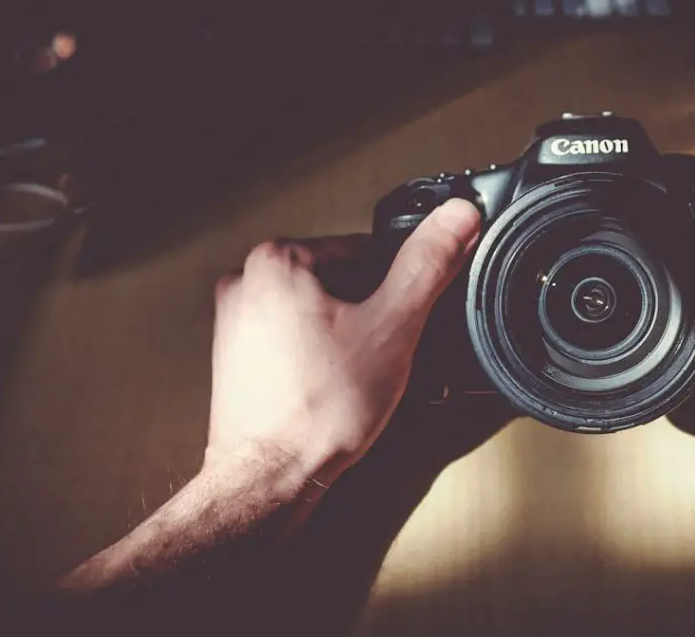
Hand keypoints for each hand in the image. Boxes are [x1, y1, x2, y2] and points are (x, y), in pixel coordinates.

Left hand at [205, 199, 481, 489]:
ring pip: (320, 314)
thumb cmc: (319, 410)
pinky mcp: (238, 358)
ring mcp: (237, 323)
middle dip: (368, 315)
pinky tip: (328, 389)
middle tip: (375, 356)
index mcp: (277, 260)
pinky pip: (296, 342)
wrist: (271, 478)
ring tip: (350, 377)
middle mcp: (246, 283)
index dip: (395, 289)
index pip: (364, 250)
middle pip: (341, 282)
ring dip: (346, 339)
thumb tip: (457, 217)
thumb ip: (428, 265)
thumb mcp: (394, 326)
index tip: (399, 322)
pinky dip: (319, 360)